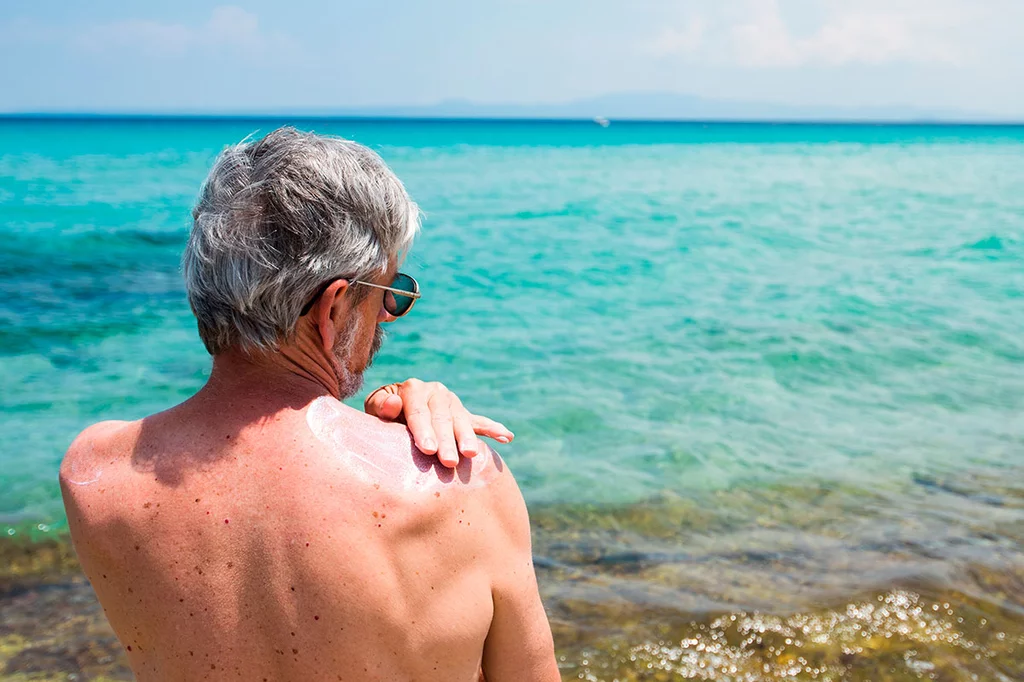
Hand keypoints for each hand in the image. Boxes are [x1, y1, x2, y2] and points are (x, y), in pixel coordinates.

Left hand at [364, 379, 513, 467]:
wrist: (393, 408)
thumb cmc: (381, 413)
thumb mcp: (374, 407)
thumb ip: (381, 406)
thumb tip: (394, 403)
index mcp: (413, 389)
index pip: (419, 411)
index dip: (423, 430)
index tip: (427, 449)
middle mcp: (435, 392)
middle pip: (442, 419)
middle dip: (446, 441)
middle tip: (448, 461)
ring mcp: (452, 402)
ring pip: (462, 421)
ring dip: (468, 438)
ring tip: (471, 454)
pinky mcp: (463, 414)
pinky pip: (480, 422)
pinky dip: (493, 429)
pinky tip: (507, 436)